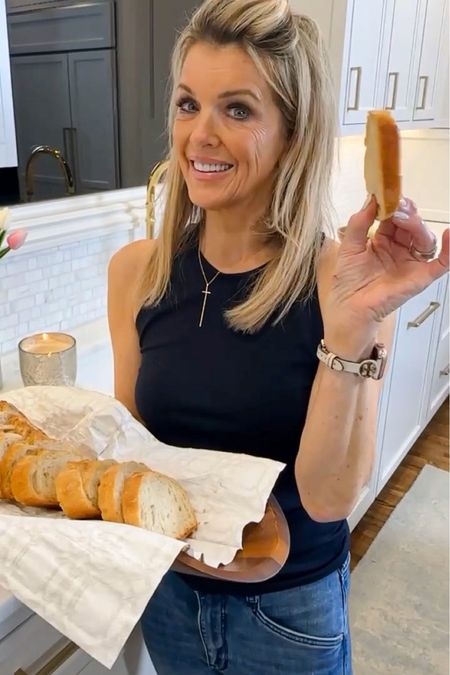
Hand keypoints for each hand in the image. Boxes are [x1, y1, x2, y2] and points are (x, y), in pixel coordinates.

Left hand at [324, 196, 448, 356]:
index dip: (393, 206)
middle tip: (396, 209)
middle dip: (406, 213)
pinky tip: (448, 235)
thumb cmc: (347, 283)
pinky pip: (442, 262)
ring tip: (405, 220)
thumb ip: (359, 223)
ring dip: (417, 225)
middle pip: (412, 225)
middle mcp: (399, 249)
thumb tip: (370, 200)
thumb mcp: (348, 247)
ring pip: (425, 238)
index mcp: (382, 240)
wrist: (348, 309)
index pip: (395, 217)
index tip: (387, 196)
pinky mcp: (420, 277)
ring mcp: (411, 262)